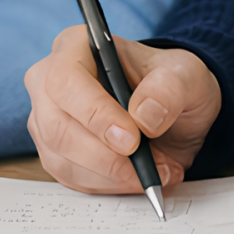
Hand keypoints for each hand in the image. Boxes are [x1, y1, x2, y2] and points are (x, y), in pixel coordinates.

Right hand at [24, 25, 218, 194]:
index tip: (131, 139)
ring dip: (113, 175)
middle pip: (56, 126)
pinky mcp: (55, 153)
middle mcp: (50, 82)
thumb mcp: (186, 75)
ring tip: (156, 168)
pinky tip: (138, 176)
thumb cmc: (170, 83)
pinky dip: (109, 185)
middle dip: (105, 156)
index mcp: (75, 47)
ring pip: (62, 159)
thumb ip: (169, 89)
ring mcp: (48, 120)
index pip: (65, 80)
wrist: (171, 112)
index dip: (95, 114)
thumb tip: (143, 116)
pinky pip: (72, 179)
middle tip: (147, 165)